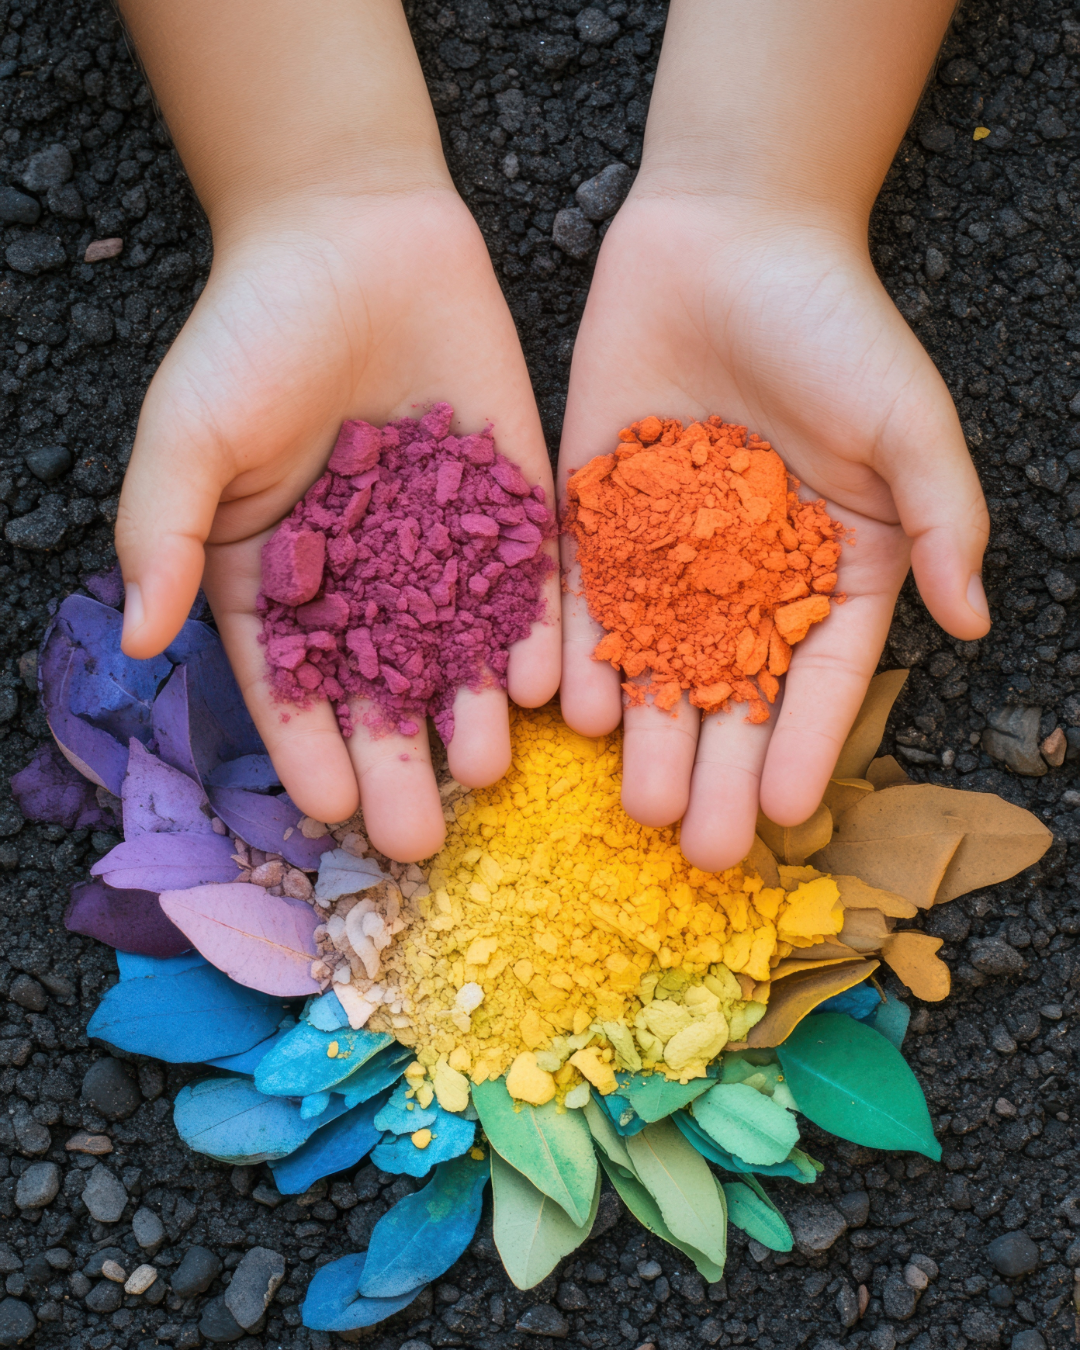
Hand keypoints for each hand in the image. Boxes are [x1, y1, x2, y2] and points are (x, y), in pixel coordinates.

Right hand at [116, 191, 558, 860]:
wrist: (354, 232)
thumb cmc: (253, 332)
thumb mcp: (188, 432)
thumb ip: (161, 534)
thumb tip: (135, 642)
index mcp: (280, 576)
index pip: (294, 686)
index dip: (307, 750)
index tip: (327, 813)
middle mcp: (367, 578)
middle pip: (383, 690)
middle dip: (398, 764)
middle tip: (419, 837)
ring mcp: (445, 546)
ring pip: (460, 652)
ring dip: (472, 715)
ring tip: (483, 770)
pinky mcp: (512, 505)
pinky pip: (526, 583)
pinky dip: (532, 633)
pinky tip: (539, 684)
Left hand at [558, 196, 987, 869]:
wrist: (726, 234)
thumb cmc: (832, 323)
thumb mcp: (907, 420)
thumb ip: (941, 520)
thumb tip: (977, 621)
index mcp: (828, 563)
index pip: (819, 674)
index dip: (806, 745)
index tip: (791, 816)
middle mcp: (743, 572)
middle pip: (731, 688)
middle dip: (720, 769)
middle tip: (701, 849)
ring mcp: (664, 548)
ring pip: (654, 658)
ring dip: (647, 733)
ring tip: (639, 802)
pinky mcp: (595, 513)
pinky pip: (583, 596)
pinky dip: (577, 651)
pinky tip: (573, 709)